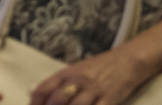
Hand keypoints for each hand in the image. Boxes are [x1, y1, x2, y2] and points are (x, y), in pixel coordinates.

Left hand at [29, 47, 149, 104]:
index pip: (43, 89)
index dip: (35, 103)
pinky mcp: (109, 99)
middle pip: (56, 100)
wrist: (126, 61)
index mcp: (65, 74)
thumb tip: (40, 98)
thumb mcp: (75, 71)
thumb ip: (60, 84)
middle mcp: (77, 81)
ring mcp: (93, 91)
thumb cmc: (98, 68)